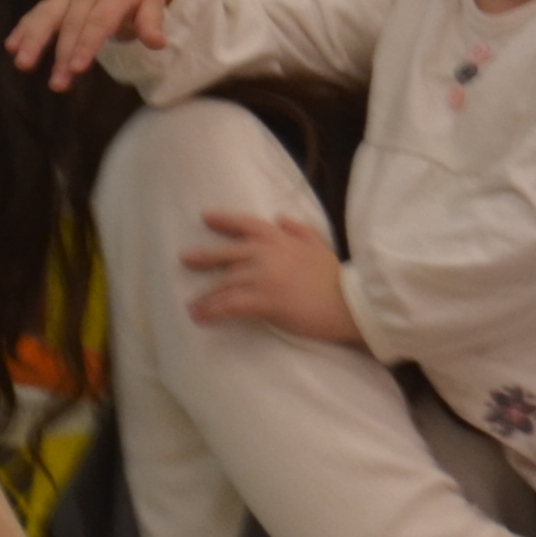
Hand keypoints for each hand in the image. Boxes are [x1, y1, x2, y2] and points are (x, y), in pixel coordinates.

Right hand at [4, 0, 177, 91]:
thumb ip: (152, 21)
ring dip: (33, 40)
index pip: (98, 22)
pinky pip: (39, 11)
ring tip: (21, 63)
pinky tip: (11, 46)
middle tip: (58, 84)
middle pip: (72, 26)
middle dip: (62, 55)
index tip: (77, 68)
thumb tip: (157, 44)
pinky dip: (24, 27)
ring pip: (48, 17)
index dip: (86, 45)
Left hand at [180, 211, 360, 346]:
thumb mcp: (320, 246)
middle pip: (228, 254)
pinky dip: (212, 312)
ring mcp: (265, 277)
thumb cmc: (336, 278)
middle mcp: (269, 254)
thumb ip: (300, 230)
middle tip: (184, 258)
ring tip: (192, 307)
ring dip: (206, 297)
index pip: (248, 224)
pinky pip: (230, 305)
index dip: (226, 220)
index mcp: (282, 239)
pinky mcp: (265, 301)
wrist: (351, 303)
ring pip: (225, 284)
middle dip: (204, 257)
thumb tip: (280, 217)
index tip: (206, 217)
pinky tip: (201, 318)